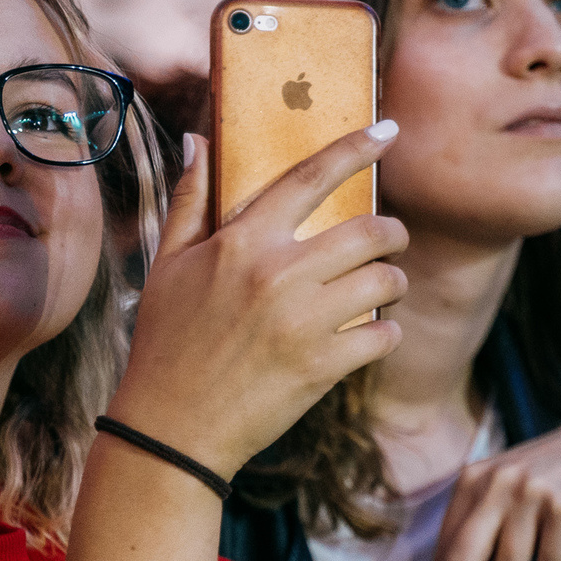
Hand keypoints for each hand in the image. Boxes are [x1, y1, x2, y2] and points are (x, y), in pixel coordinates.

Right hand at [108, 125, 406, 478]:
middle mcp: (277, 274)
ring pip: (385, 281)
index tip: (388, 132)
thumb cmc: (165, 342)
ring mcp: (303, 321)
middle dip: (394, 233)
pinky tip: (371, 335)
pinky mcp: (322, 366)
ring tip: (384, 289)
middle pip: (370, 231)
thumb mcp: (166, 265)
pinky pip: (383, 335)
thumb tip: (196, 139)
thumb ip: (189, 200)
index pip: (309, 178)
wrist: (170, 428)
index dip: (355, 148)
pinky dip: (386, 333)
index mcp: (241, 242)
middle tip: (392, 240)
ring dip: (394, 282)